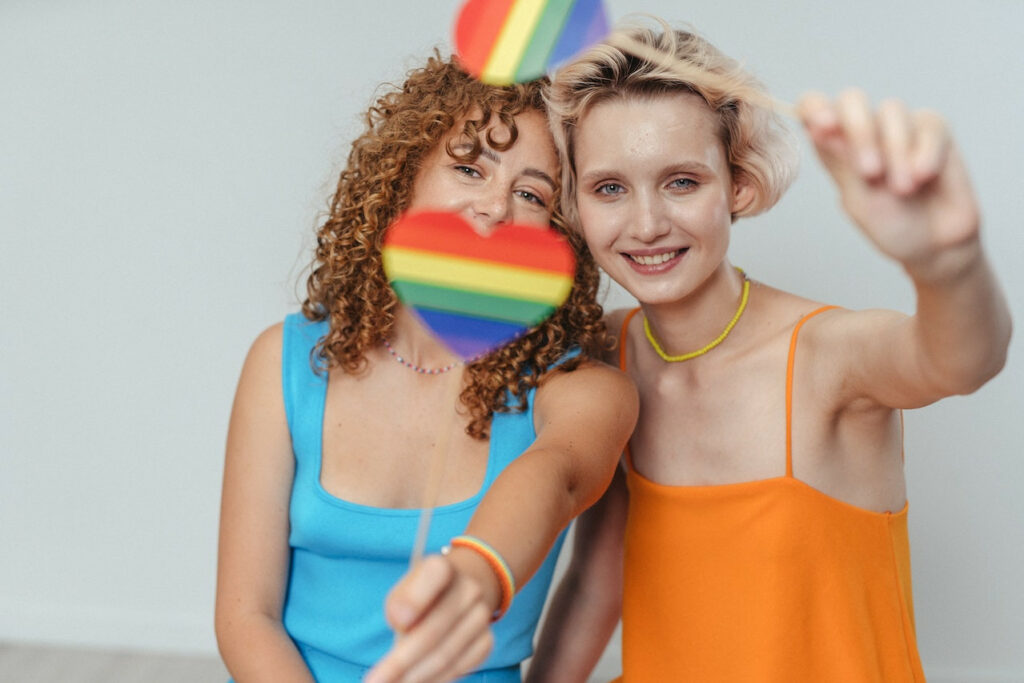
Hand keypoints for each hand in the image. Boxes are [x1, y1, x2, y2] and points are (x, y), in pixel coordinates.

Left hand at [365, 554, 496, 682]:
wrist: (460, 591)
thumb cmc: (421, 595)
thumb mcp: (403, 590)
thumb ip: (399, 608)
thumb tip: (402, 638)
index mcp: (443, 568)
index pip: (434, 575)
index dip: (415, 599)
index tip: (395, 622)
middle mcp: (468, 589)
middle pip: (434, 629)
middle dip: (402, 661)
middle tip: (376, 681)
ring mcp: (481, 615)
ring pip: (446, 655)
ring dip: (416, 677)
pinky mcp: (486, 640)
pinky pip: (461, 667)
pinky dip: (436, 679)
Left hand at [798, 89, 980, 280]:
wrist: (935, 245)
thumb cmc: (891, 225)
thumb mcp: (860, 200)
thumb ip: (842, 163)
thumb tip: (817, 129)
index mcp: (835, 146)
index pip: (814, 108)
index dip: (814, 108)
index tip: (822, 127)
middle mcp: (866, 130)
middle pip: (852, 100)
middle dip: (859, 131)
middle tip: (870, 172)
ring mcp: (900, 127)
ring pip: (891, 111)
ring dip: (895, 150)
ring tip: (903, 189)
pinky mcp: (935, 131)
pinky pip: (928, 124)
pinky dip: (925, 151)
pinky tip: (923, 177)